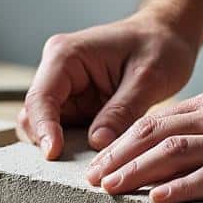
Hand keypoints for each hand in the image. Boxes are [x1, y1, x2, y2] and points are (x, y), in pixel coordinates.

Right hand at [19, 13, 198, 159]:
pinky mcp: (77, 106)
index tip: (54, 154)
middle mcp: (57, 72)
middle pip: (34, 116)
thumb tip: (97, 143)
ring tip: (89, 164)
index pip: (40, 97)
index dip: (43, 128)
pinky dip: (77, 147)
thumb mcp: (149, 77)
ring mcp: (65, 90)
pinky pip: (67, 132)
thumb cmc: (159, 45)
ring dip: (62, 147)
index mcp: (66, 55)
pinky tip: (96, 158)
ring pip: (46, 128)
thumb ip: (122, 110)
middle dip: (48, 142)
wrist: (168, 36)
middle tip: (74, 166)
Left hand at [83, 81, 202, 202]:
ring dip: (138, 172)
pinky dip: (183, 187)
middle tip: (91, 180)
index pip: (158, 119)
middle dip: (118, 157)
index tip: (100, 162)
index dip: (123, 141)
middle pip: (156, 133)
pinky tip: (160, 200)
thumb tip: (191, 141)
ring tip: (111, 190)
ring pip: (175, 152)